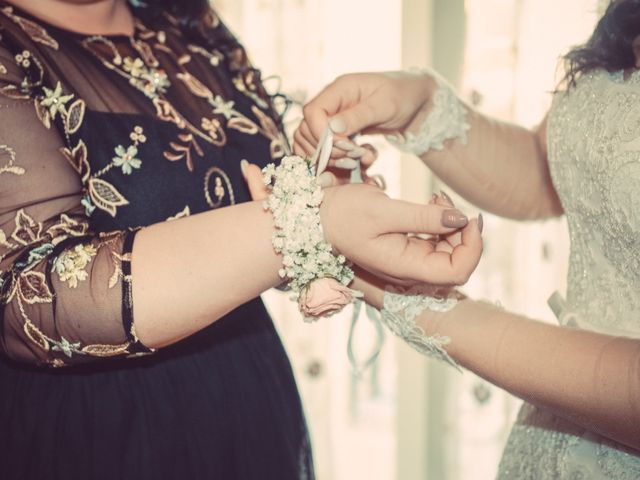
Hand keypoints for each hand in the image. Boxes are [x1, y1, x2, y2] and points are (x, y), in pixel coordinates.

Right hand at [242, 161, 482, 285]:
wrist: (315, 217)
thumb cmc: (342, 213)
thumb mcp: (383, 210)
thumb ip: (423, 217)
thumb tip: (460, 219)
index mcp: (405, 266)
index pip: (458, 272)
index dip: (473, 247)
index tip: (469, 216)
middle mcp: (409, 268)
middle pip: (457, 261)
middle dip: (463, 231)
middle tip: (445, 198)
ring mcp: (406, 259)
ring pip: (447, 251)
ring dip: (451, 224)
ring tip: (436, 196)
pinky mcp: (403, 248)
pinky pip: (433, 242)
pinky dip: (439, 223)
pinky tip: (430, 202)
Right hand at [295, 71, 437, 162]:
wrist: (416, 102)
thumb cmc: (404, 95)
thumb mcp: (386, 105)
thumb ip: (359, 116)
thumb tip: (333, 127)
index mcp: (340, 89)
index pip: (313, 111)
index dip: (321, 134)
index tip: (343, 147)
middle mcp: (332, 102)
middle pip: (307, 129)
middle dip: (326, 150)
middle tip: (351, 158)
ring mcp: (333, 118)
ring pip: (312, 142)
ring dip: (330, 157)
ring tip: (356, 161)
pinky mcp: (338, 132)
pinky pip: (324, 150)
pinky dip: (335, 160)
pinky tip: (355, 162)